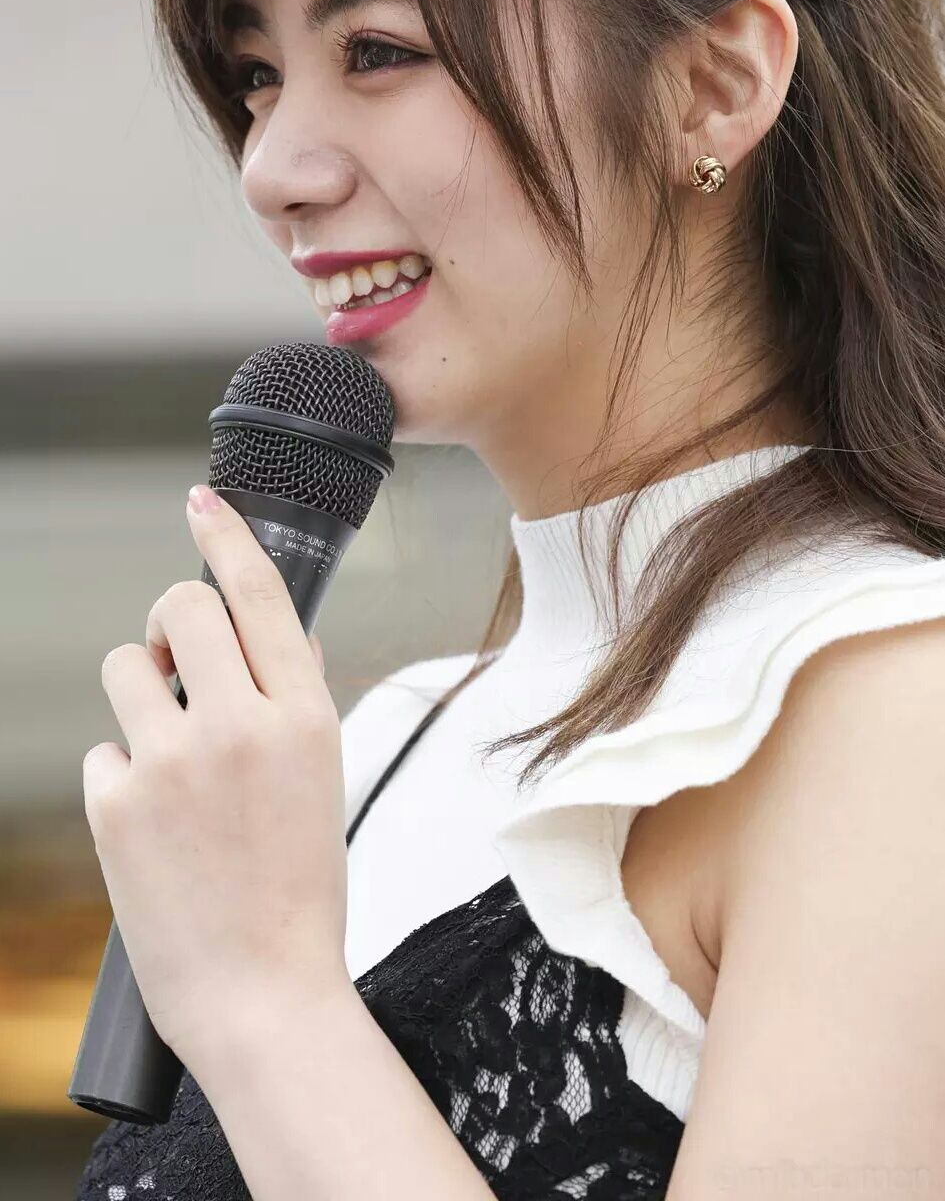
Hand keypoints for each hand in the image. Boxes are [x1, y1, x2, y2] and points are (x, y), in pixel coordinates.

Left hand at [82, 484, 350, 1068]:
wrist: (261, 995)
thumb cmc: (300, 892)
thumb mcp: (325, 782)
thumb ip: (298, 703)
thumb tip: (275, 639)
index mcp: (304, 717)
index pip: (259, 593)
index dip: (226, 535)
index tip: (203, 501)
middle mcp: (240, 725)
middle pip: (179, 606)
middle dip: (170, 623)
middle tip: (179, 663)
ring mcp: (172, 762)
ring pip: (125, 666)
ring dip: (140, 691)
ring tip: (165, 749)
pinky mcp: (117, 805)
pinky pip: (105, 750)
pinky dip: (123, 775)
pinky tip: (154, 824)